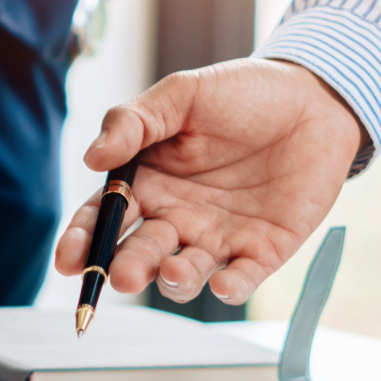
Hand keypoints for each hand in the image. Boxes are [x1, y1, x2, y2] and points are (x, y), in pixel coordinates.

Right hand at [53, 58, 368, 304]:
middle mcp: (175, 216)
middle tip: (120, 275)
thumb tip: (91, 158)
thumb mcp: (181, 95)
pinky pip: (242, 277)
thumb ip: (133, 122)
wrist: (313, 97)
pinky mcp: (262, 249)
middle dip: (126, 267)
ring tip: (173, 271)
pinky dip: (230, 287)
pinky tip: (223, 286)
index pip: (104, 217)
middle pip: (140, 252)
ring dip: (174, 280)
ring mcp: (218, 236)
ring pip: (185, 272)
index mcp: (147, 181)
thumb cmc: (241, 93)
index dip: (83, 239)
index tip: (68, 260)